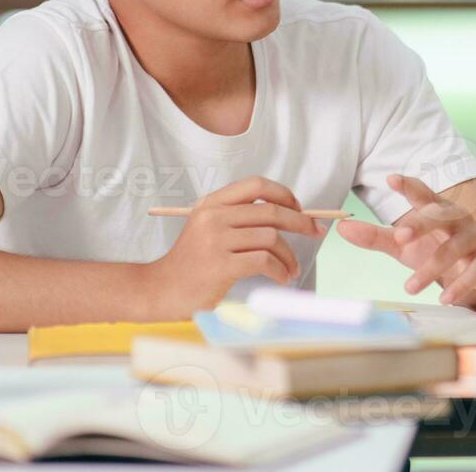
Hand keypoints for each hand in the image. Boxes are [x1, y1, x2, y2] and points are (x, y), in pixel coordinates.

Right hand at [146, 176, 326, 316]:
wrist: (160, 290)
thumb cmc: (191, 263)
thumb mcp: (208, 229)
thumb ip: (237, 218)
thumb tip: (287, 214)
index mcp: (211, 203)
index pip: (256, 185)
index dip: (283, 193)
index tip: (299, 207)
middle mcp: (213, 216)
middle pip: (271, 211)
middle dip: (301, 222)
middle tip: (316, 232)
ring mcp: (216, 240)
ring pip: (271, 238)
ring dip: (290, 255)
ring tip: (292, 269)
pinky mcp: (220, 265)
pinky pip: (264, 261)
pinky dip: (280, 270)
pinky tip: (282, 278)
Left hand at [336, 174, 475, 305]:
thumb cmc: (439, 246)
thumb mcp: (405, 244)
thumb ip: (375, 236)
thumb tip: (341, 228)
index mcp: (436, 209)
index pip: (422, 194)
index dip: (408, 186)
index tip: (391, 178)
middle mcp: (456, 218)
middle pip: (439, 216)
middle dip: (420, 224)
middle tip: (400, 236)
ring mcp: (474, 237)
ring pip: (453, 249)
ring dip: (431, 268)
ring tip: (409, 287)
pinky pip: (475, 270)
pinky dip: (461, 285)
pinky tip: (446, 298)